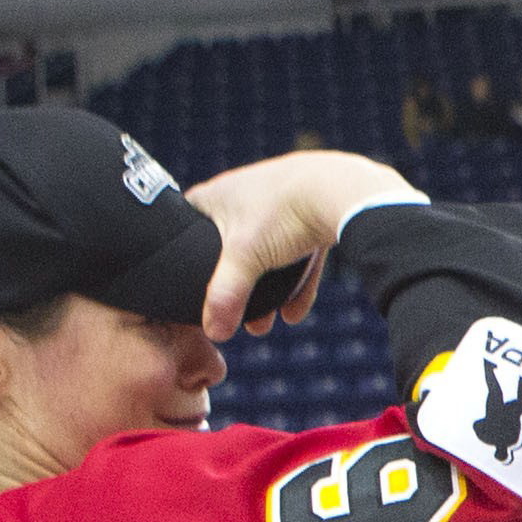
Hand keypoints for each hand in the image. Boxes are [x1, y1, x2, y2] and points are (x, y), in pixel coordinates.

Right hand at [183, 151, 412, 337]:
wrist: (340, 189)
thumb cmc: (283, 215)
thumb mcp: (245, 258)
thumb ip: (226, 295)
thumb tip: (214, 333)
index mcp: (217, 194)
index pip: (186, 221)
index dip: (181, 247)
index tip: (183, 275)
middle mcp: (244, 193)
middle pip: (229, 246)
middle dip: (233, 284)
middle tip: (233, 314)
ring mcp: (278, 202)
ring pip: (266, 254)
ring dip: (265, 291)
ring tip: (263, 325)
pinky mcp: (310, 213)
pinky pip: (297, 255)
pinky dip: (294, 283)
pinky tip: (293, 315)